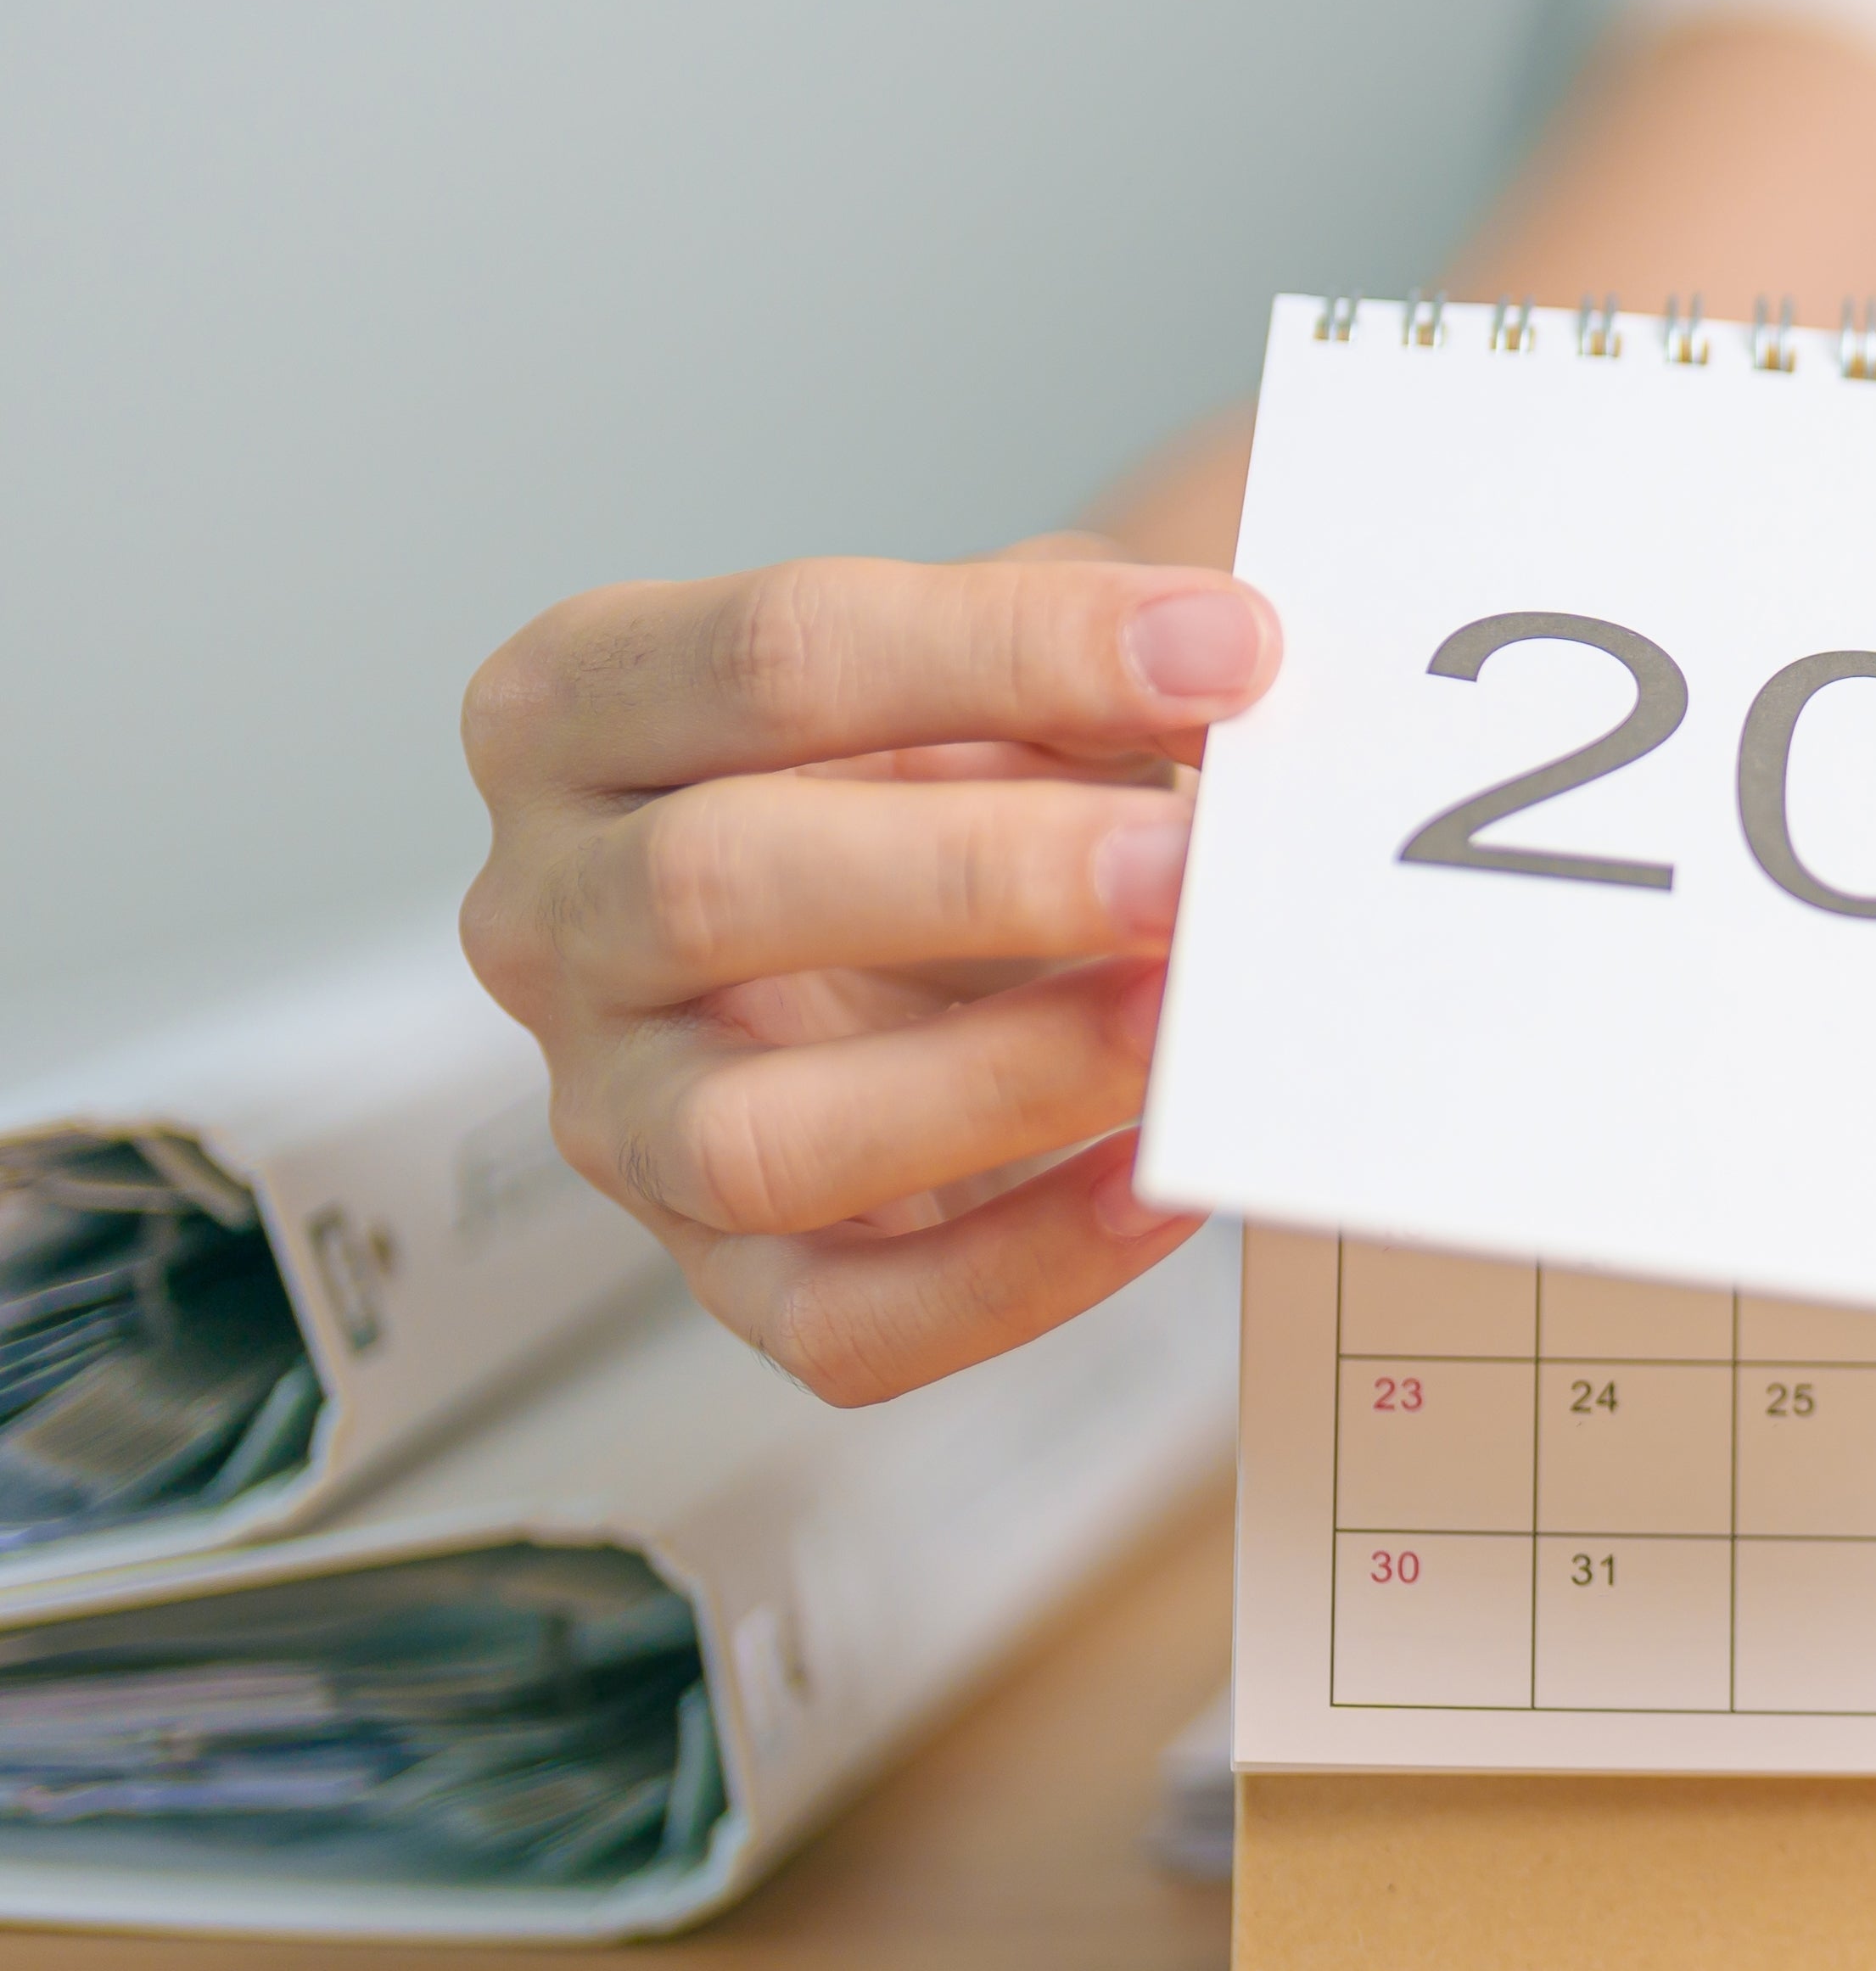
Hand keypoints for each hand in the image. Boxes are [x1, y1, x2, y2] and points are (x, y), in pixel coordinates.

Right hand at [457, 545, 1280, 1402]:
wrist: (944, 935)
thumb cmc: (950, 779)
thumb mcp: (991, 681)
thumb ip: (1073, 671)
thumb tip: (1226, 680)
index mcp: (579, 710)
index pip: (770, 656)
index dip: (1008, 649)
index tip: (1226, 654)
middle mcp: (553, 912)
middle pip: (714, 883)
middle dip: (981, 875)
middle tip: (1193, 867)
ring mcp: (614, 1109)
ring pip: (750, 1135)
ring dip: (996, 1082)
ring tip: (1180, 1028)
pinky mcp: (715, 1275)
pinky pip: (841, 1321)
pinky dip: (1018, 1268)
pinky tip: (1161, 1188)